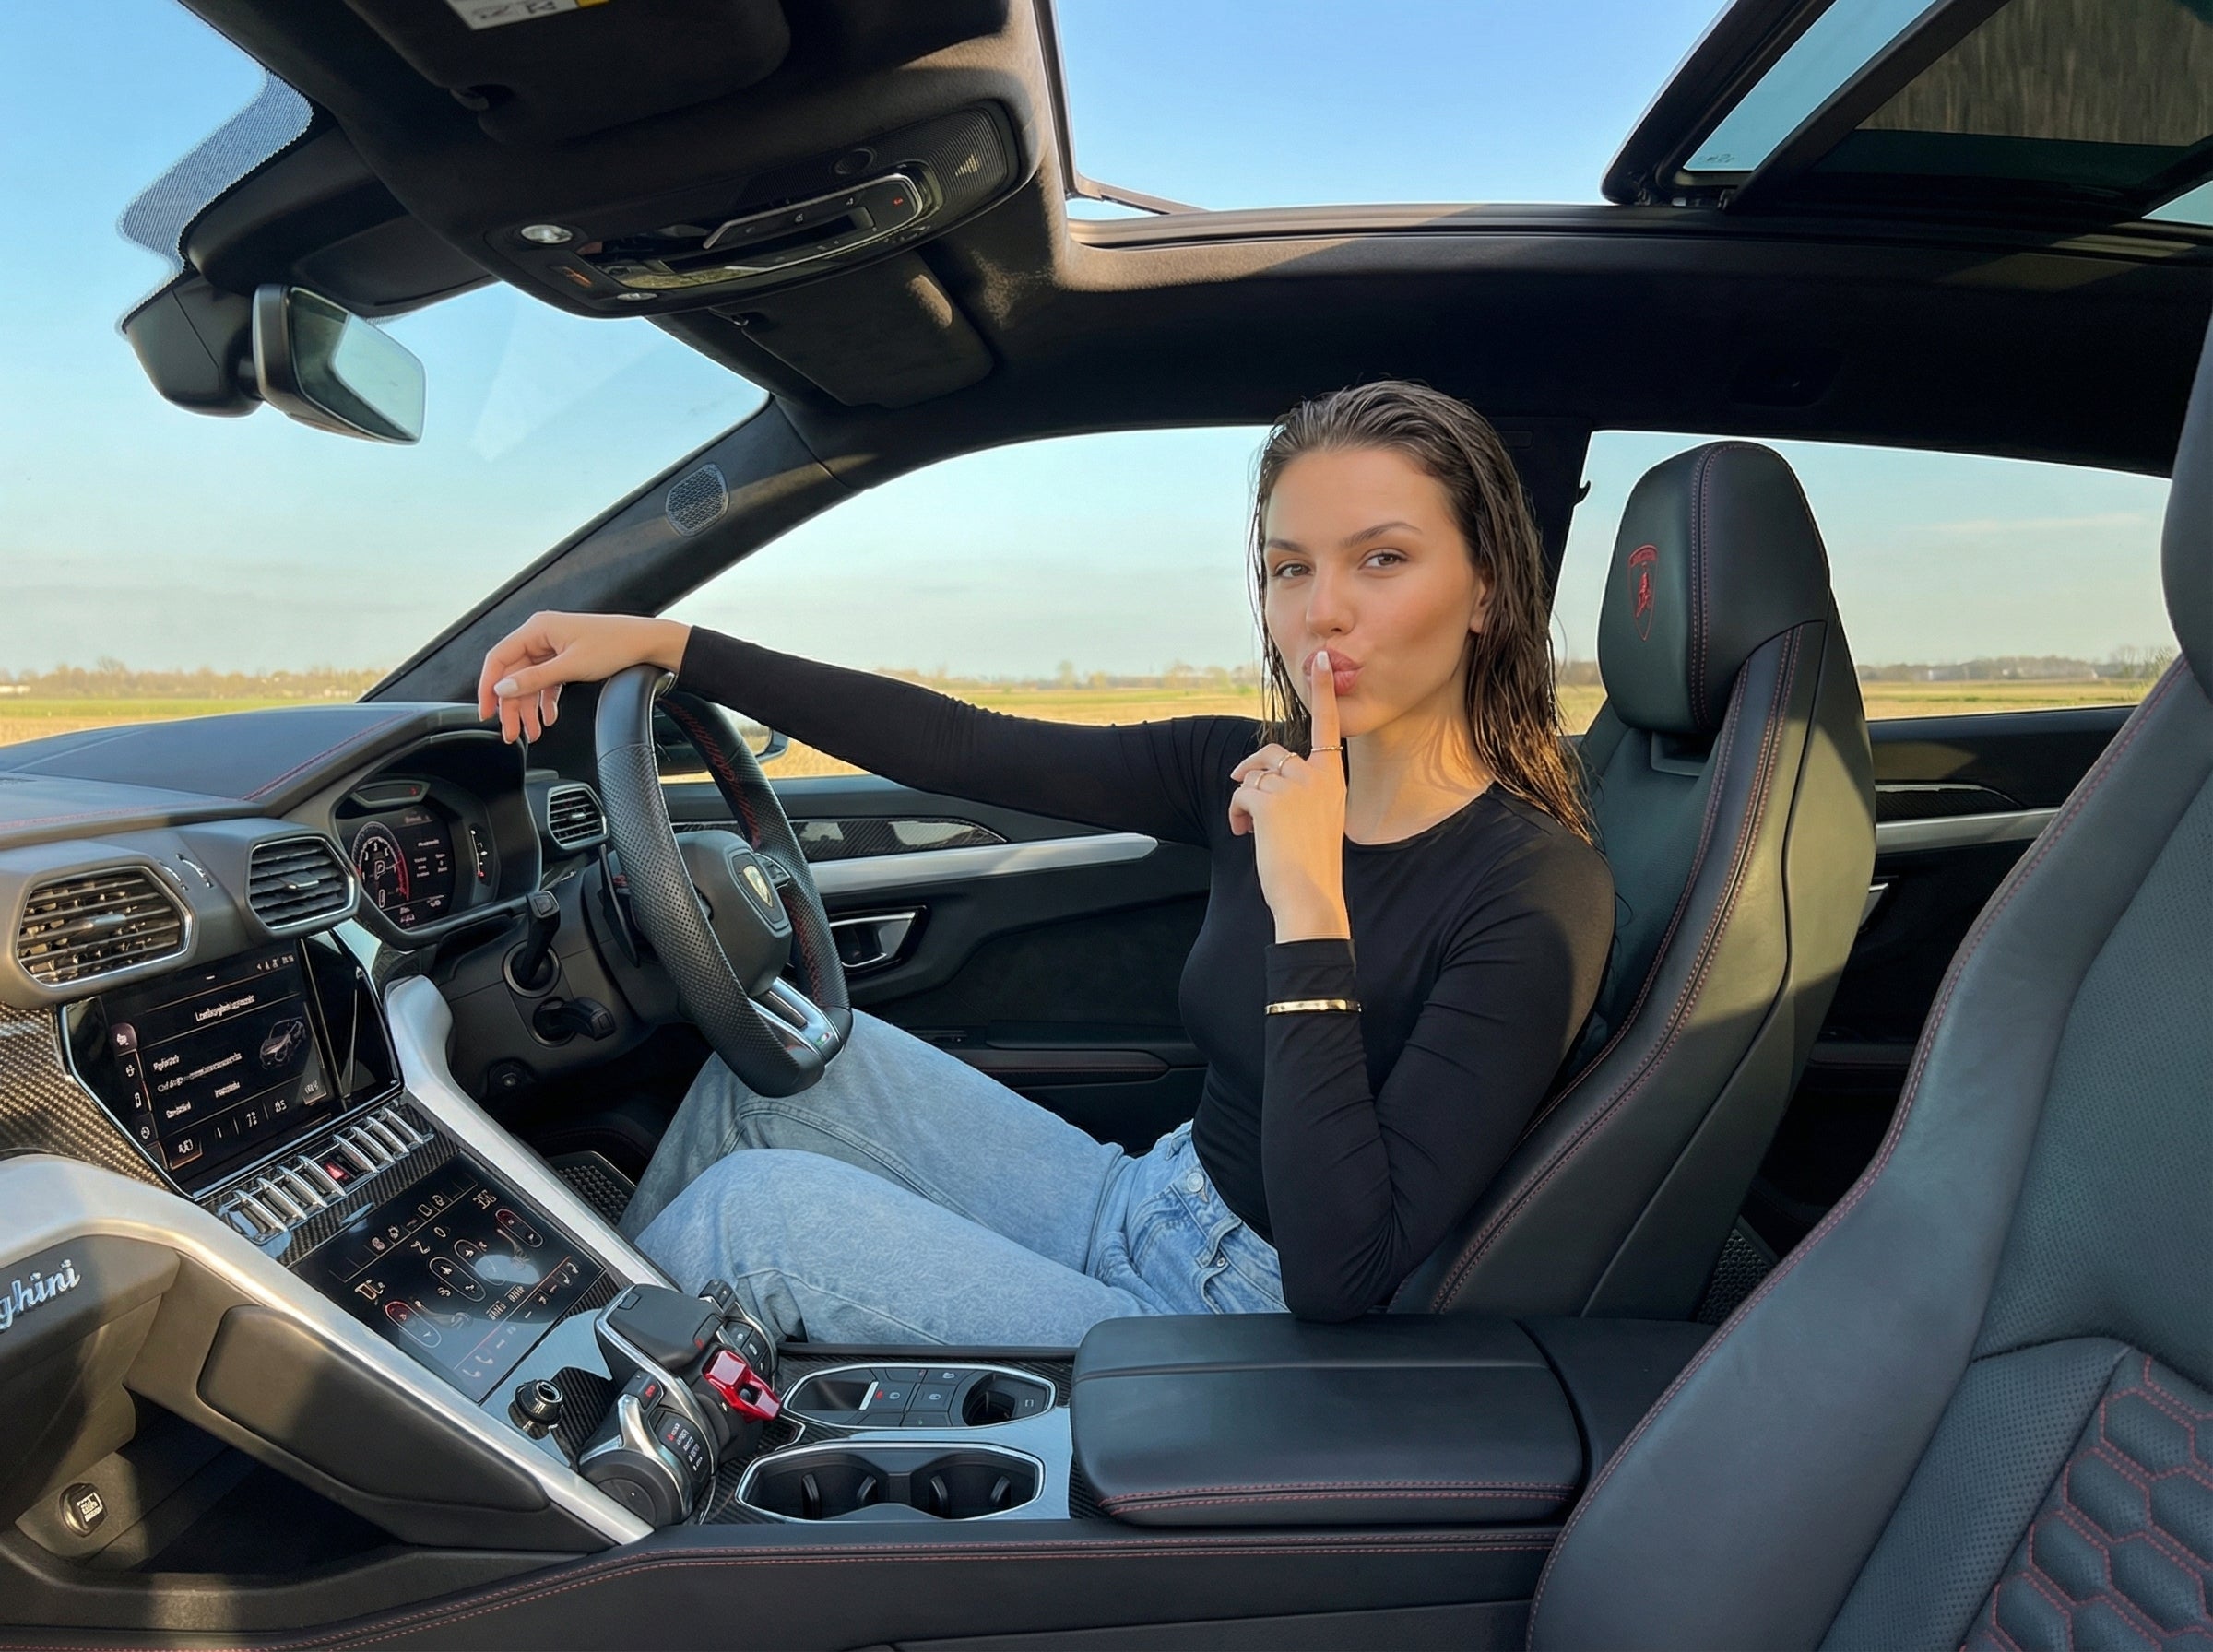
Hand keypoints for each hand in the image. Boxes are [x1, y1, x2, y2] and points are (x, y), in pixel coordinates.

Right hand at [477, 611, 690, 742]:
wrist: (647, 643)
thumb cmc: (615, 645)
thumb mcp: (571, 666)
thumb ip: (535, 679)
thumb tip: (503, 689)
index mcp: (537, 629)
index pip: (498, 658)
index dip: (488, 687)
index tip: (486, 712)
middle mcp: (541, 635)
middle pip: (514, 675)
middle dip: (512, 706)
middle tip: (510, 732)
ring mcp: (553, 647)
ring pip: (530, 682)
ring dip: (529, 708)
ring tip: (532, 732)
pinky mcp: (565, 658)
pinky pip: (546, 682)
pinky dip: (546, 701)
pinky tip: (548, 718)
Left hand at [1228, 649, 1350, 942]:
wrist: (1311, 894)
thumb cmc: (1312, 864)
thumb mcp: (1317, 818)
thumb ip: (1299, 791)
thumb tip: (1258, 777)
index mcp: (1333, 778)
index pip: (1328, 727)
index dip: (1322, 691)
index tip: (1319, 658)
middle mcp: (1317, 775)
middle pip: (1272, 754)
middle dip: (1252, 774)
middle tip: (1245, 805)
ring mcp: (1294, 785)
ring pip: (1253, 777)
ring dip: (1244, 802)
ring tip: (1250, 829)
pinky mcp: (1270, 799)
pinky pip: (1240, 793)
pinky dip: (1235, 813)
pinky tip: (1243, 832)